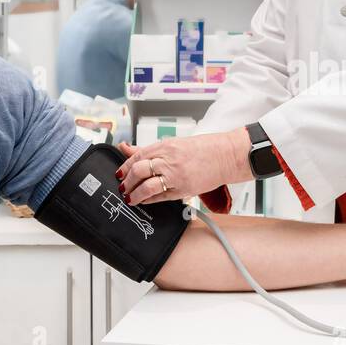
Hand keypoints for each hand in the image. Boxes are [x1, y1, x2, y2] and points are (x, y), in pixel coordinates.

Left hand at [116, 130, 251, 204]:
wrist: (225, 156)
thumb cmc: (203, 149)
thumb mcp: (174, 143)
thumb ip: (149, 149)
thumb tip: (125, 148)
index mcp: (166, 146)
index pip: (138, 156)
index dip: (124, 167)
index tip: (119, 173)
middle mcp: (169, 160)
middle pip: (139, 170)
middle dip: (126, 181)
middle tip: (122, 187)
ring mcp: (176, 175)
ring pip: (147, 186)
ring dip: (134, 193)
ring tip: (130, 197)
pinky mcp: (184, 189)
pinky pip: (161, 196)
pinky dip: (149, 200)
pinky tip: (144, 201)